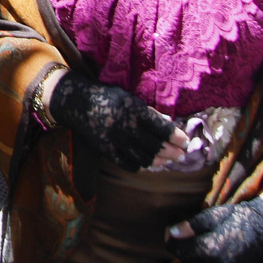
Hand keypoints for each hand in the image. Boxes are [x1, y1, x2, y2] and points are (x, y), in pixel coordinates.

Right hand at [45, 71, 187, 172]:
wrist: (77, 102)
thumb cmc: (108, 97)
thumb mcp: (129, 98)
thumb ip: (149, 112)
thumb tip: (170, 125)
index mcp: (134, 110)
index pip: (162, 128)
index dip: (177, 137)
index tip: (186, 141)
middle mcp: (126, 126)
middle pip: (156, 146)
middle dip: (173, 152)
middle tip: (182, 155)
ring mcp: (115, 140)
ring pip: (144, 158)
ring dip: (159, 161)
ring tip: (167, 161)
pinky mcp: (106, 150)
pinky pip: (128, 164)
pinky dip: (140, 166)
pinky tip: (147, 163)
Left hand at [166, 194, 262, 262]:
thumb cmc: (236, 219)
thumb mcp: (213, 215)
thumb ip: (192, 225)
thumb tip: (171, 232)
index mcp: (208, 247)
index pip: (176, 248)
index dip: (171, 238)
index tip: (171, 231)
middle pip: (182, 260)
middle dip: (181, 249)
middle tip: (187, 240)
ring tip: (196, 251)